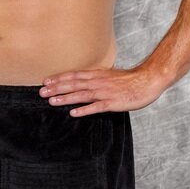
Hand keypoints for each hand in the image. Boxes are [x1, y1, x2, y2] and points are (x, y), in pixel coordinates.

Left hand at [38, 64, 166, 115]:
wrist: (148, 81)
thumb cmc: (130, 80)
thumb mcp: (111, 75)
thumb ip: (98, 78)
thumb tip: (85, 80)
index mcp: (97, 75)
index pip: (74, 75)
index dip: (59, 78)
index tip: (46, 81)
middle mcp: (98, 82)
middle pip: (74, 84)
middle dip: (57, 88)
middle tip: (41, 92)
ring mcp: (105, 92)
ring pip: (81, 95)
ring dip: (66, 98)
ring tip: (52, 101)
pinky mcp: (112, 103)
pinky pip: (96, 107)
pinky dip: (84, 110)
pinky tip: (73, 113)